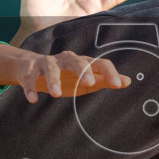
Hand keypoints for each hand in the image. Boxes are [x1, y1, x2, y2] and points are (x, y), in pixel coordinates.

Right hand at [0, 43, 129, 102]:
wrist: (32, 69)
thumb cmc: (65, 77)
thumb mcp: (86, 80)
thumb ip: (105, 80)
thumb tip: (128, 81)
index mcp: (82, 63)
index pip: (99, 63)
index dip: (109, 72)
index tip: (117, 85)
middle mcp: (66, 60)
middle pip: (76, 61)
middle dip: (83, 71)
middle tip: (89, 84)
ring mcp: (47, 63)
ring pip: (50, 68)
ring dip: (53, 80)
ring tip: (55, 94)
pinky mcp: (30, 69)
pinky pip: (30, 77)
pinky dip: (30, 87)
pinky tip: (33, 99)